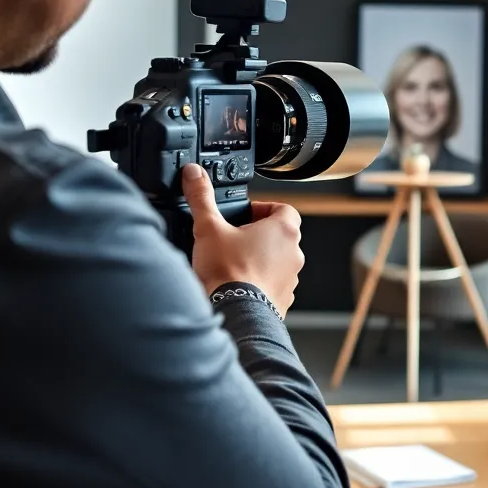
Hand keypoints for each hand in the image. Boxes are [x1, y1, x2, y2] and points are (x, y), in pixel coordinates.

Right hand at [182, 164, 304, 314]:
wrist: (235, 313)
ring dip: (261, 259)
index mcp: (284, 229)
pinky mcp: (284, 299)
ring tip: (233, 262)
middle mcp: (294, 253)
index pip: (283, 208)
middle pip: (281, 234)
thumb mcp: (208, 228)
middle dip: (258, 234)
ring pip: (279, 260)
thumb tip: (194, 174)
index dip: (263, 208)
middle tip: (235, 237)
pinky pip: (274, 284)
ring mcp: (291, 278)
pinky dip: (260, 281)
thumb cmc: (228, 273)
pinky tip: (237, 284)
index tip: (245, 214)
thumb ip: (201, 197)